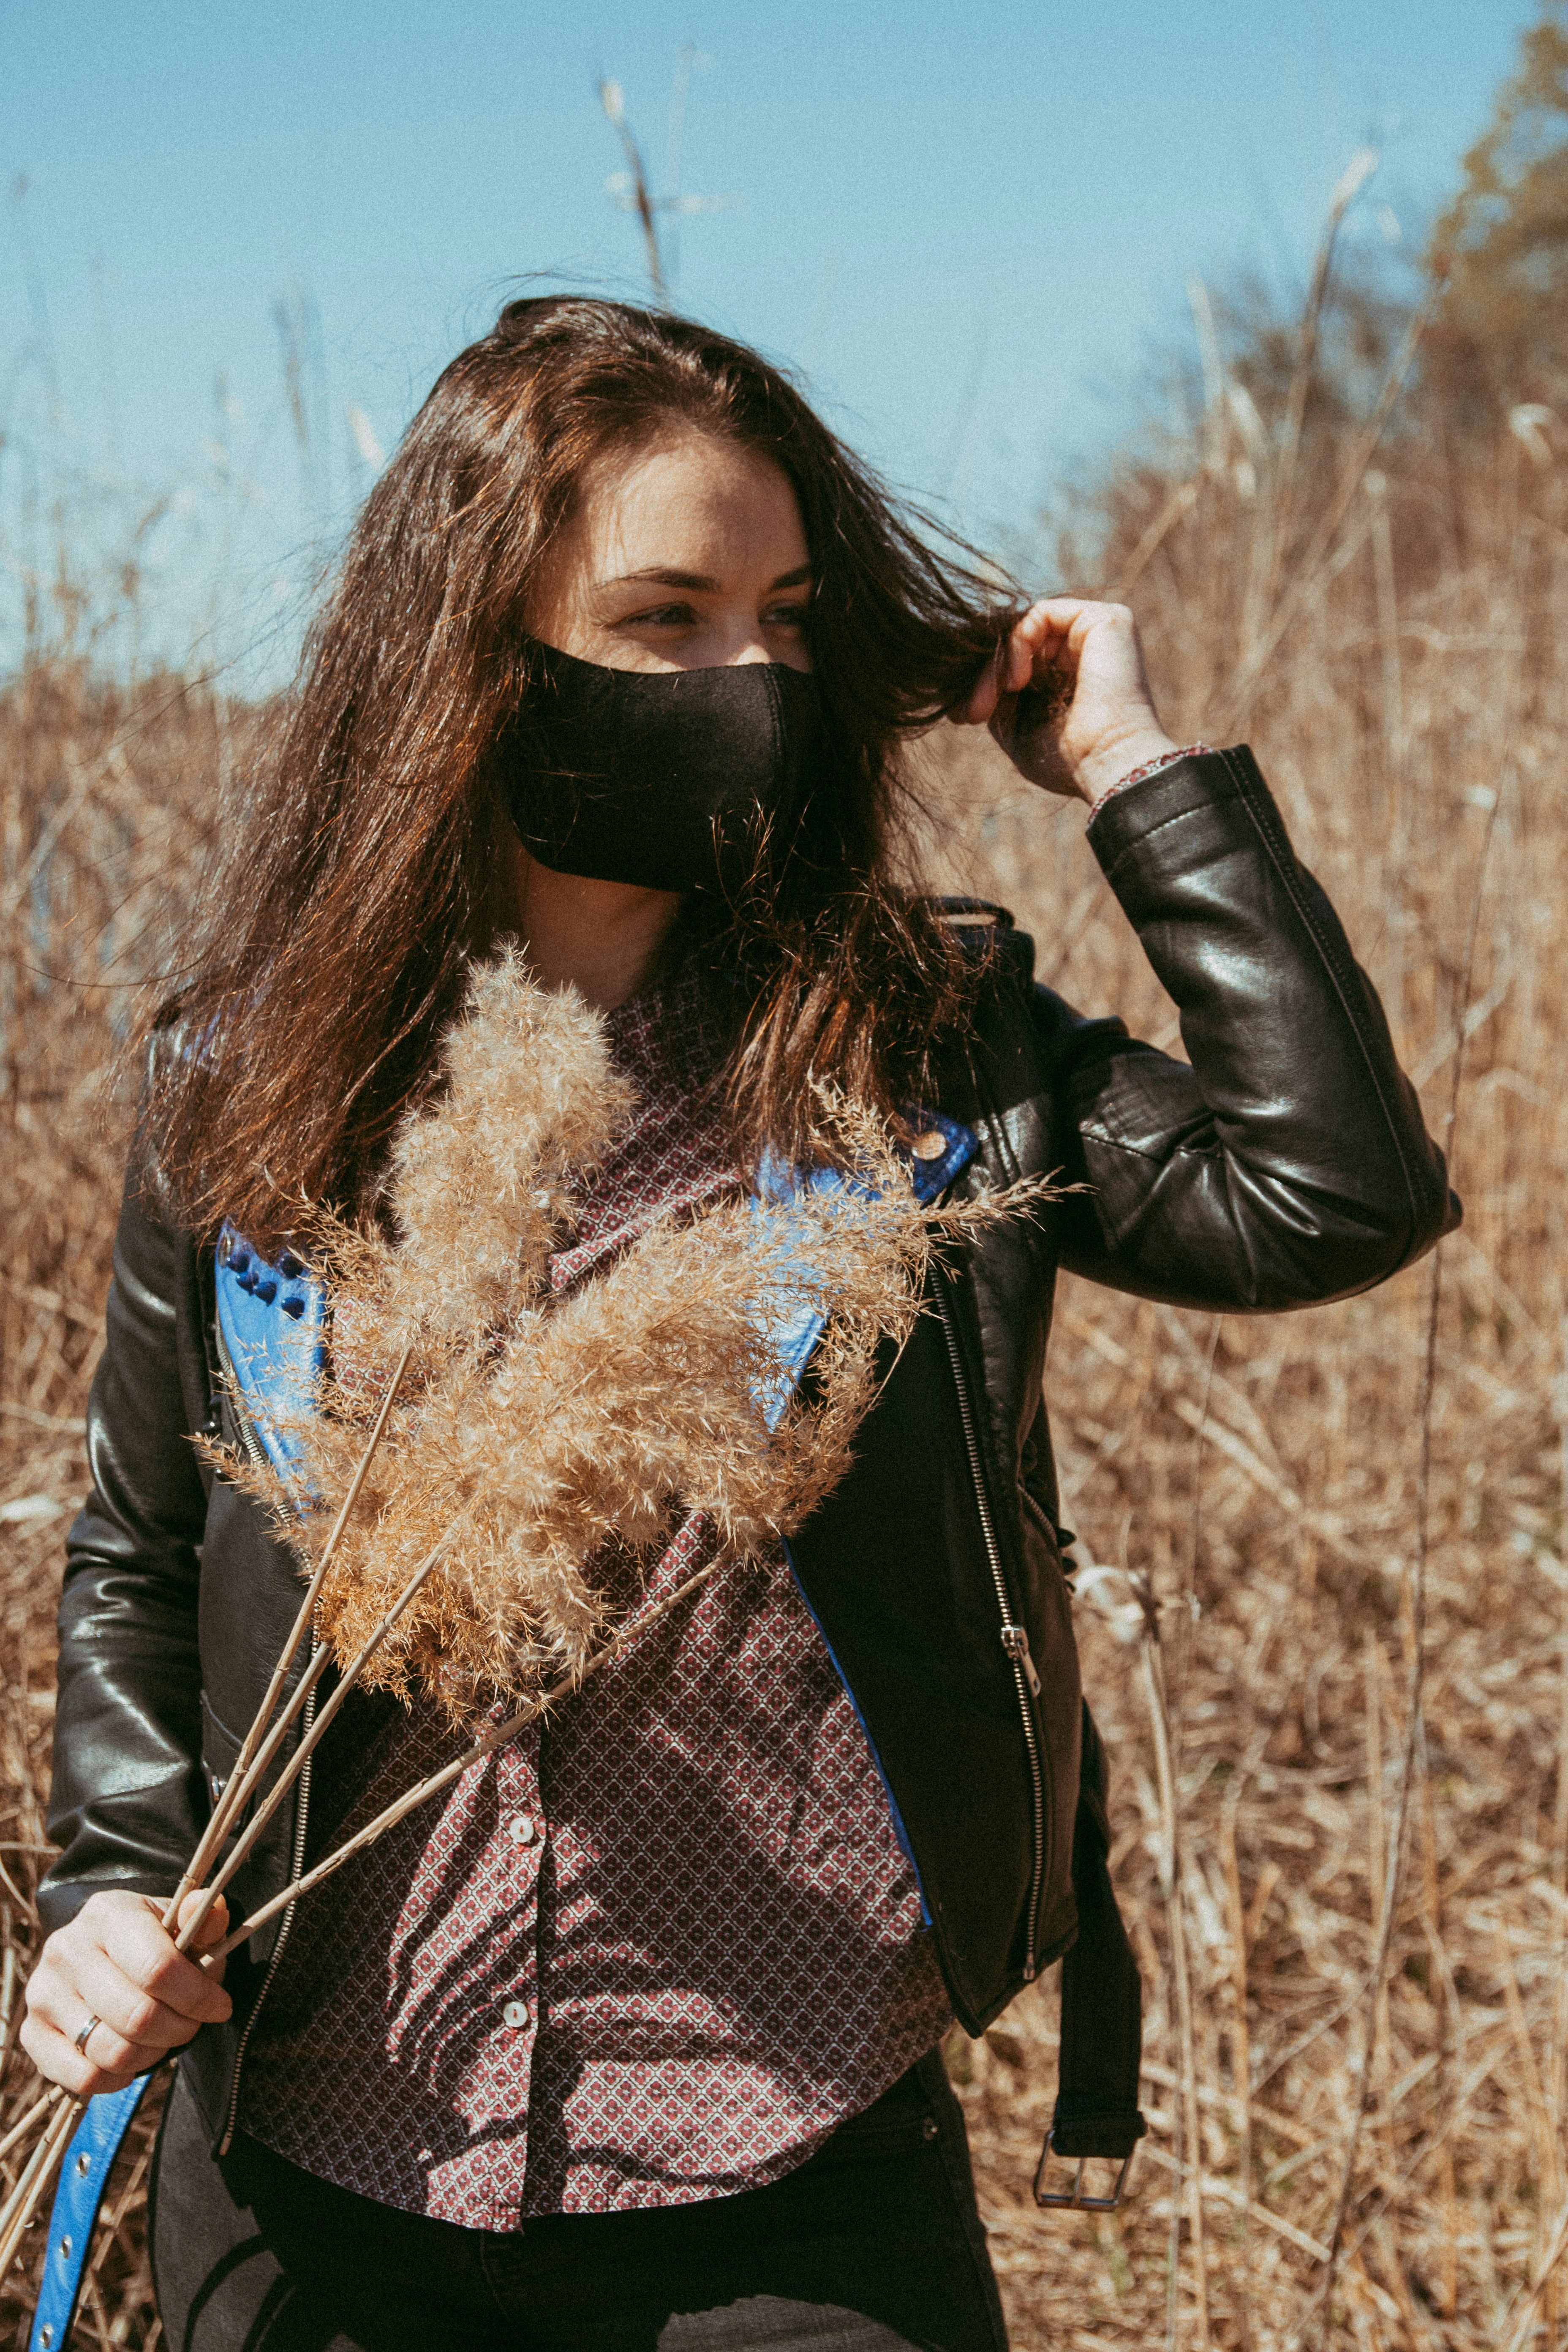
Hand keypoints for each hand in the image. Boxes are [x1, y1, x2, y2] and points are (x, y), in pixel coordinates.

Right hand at [21, 1890, 231, 2096]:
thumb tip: (209, 1908)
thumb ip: (203, 1920)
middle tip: (190, 2026)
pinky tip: (132, 2060)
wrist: (105, 1954)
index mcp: (109, 1914)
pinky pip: (82, 2077)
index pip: (158, 1969)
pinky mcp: (33, 2033)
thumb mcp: (183, 1926)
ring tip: (162, 2039)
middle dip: (178, 2029)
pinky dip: (117, 2079)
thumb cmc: (154, 1942)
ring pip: (111, 2051)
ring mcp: (44, 1993)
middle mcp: (68, 1949)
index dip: (197, 1997)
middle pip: (136, 2016)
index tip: (219, 2007)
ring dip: (151, 2055)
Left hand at [959, 597, 1176, 804]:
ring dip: (995, 665)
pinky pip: (1039, 614)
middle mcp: (1085, 646)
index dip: (984, 681)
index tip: (963, 716)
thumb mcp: (1019, 727)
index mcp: (1070, 671)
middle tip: (970, 713)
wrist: (1109, 764)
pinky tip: (1017, 682)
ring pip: (1022, 629)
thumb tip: (968, 681)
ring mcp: (1095, 629)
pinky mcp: (1103, 618)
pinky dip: (1016, 645)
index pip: (1016, 658)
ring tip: (990, 702)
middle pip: (1016, 642)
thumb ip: (999, 697)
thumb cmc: (1071, 760)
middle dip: (985, 676)